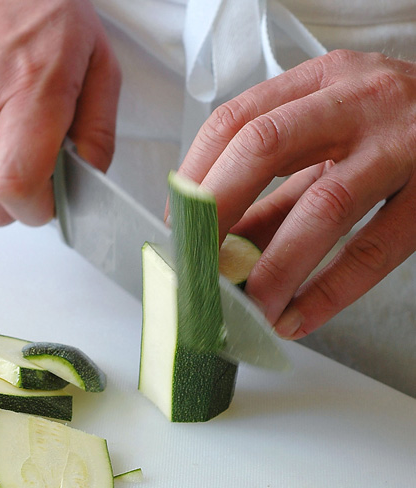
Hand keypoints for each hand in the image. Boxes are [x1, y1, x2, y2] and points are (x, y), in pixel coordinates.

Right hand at [0, 0, 120, 225]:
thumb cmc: (38, 4)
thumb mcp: (95, 58)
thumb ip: (99, 129)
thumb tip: (87, 180)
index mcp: (28, 86)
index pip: (15, 185)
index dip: (34, 210)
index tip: (48, 203)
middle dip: (12, 202)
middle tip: (29, 171)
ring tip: (1, 125)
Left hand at [176, 50, 415, 338]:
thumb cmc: (390, 131)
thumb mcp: (328, 140)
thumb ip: (276, 187)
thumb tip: (218, 245)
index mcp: (318, 83)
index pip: (234, 120)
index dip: (195, 176)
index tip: (178, 226)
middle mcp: (356, 101)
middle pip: (264, 148)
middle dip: (217, 214)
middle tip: (194, 267)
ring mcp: (402, 144)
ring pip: (324, 206)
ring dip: (274, 267)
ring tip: (245, 310)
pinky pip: (376, 249)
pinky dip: (329, 290)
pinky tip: (297, 319)